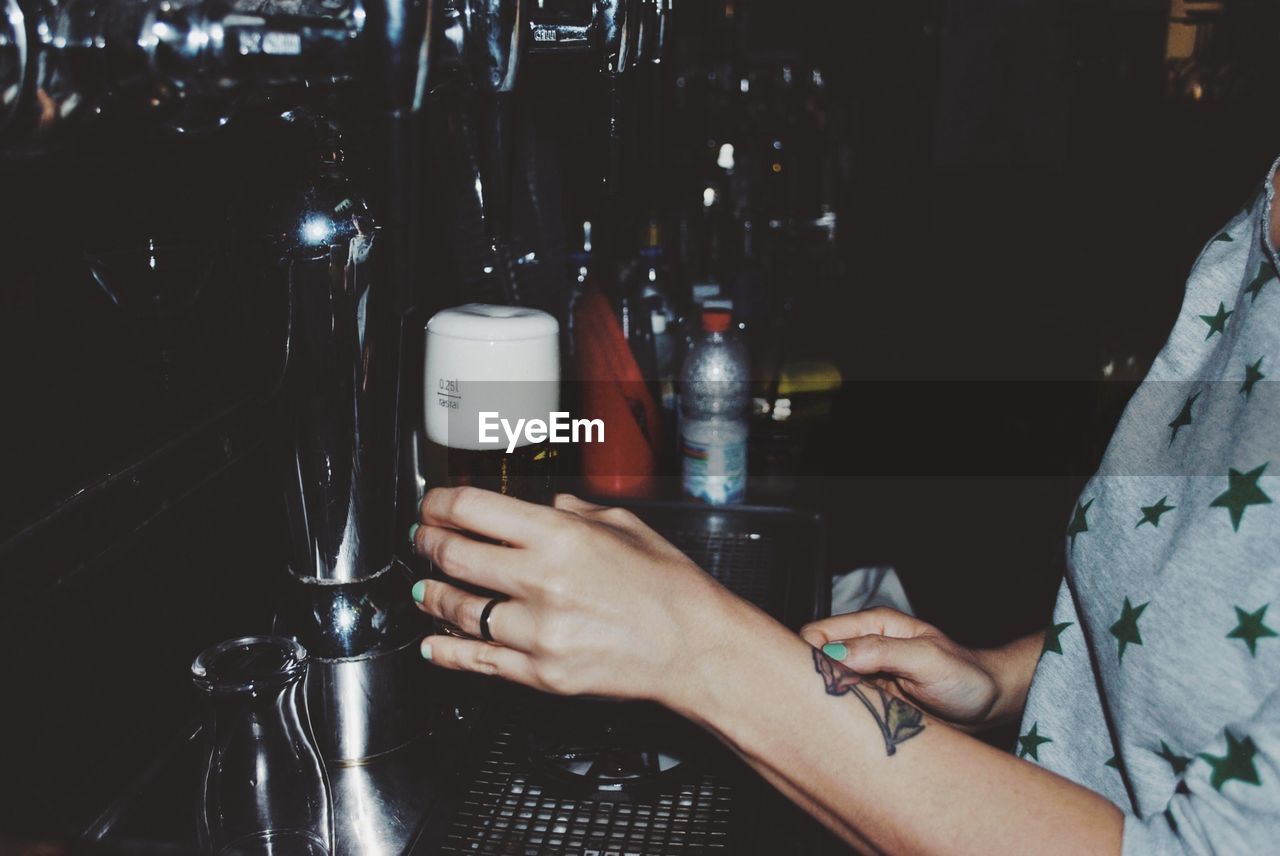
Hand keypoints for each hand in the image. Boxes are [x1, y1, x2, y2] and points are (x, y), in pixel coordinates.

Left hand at [409, 488, 743, 705]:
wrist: (695, 647)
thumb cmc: (669, 587)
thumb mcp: (626, 526)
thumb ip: (578, 510)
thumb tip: (549, 503)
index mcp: (561, 536)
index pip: (473, 510)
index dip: (440, 504)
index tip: (433, 505)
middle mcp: (542, 581)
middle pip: (455, 557)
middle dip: (428, 544)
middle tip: (422, 540)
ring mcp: (538, 631)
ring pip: (461, 611)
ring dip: (434, 596)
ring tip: (426, 589)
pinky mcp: (541, 673)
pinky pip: (479, 661)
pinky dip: (447, 651)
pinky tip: (433, 643)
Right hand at [800, 608, 1004, 729]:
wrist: (988, 703)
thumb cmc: (965, 675)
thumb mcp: (927, 658)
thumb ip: (881, 651)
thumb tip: (834, 654)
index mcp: (873, 624)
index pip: (818, 632)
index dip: (810, 655)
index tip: (823, 681)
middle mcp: (864, 646)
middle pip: (815, 659)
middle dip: (815, 680)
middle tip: (837, 703)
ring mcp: (866, 674)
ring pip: (825, 684)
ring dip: (830, 700)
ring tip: (850, 715)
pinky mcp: (871, 699)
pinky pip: (842, 705)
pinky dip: (842, 715)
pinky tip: (856, 724)